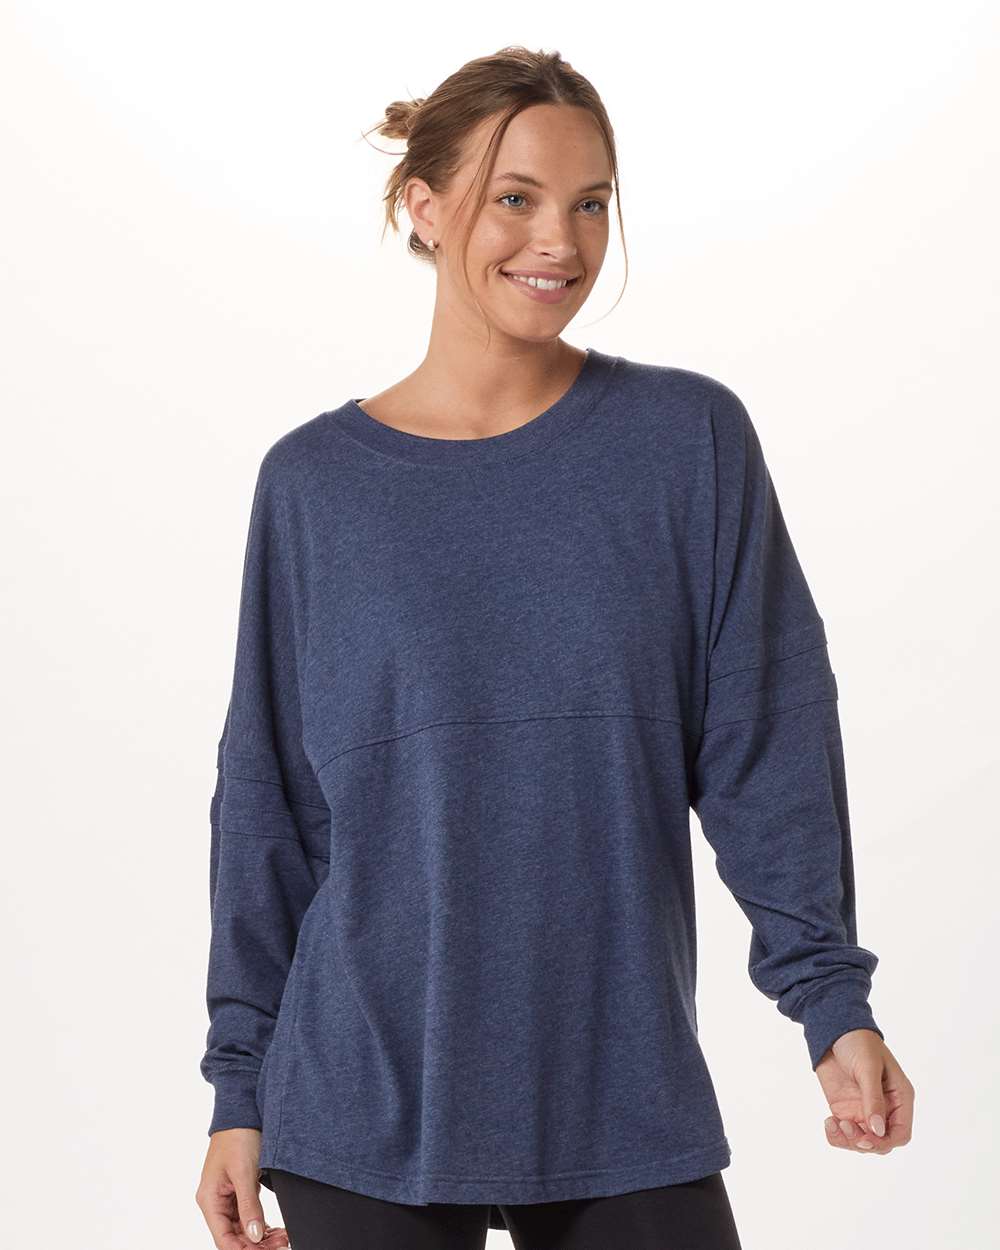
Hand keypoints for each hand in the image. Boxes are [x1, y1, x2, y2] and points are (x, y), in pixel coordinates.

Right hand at [196, 1128, 290, 1248]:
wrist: (242, 1111)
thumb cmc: (238, 1137)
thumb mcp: (244, 1172)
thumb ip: (249, 1205)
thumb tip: (254, 1236)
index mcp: (210, 1199)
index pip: (223, 1238)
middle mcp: (216, 1202)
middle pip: (234, 1236)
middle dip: (257, 1245)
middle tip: (282, 1245)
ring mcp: (227, 1197)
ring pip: (243, 1228)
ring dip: (261, 1237)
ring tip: (283, 1238)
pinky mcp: (239, 1191)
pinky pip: (248, 1216)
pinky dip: (261, 1225)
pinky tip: (275, 1230)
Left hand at [815, 1029, 913, 1155]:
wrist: (833, 1029)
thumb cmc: (858, 1042)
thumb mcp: (868, 1068)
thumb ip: (873, 1099)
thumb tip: (878, 1131)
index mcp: (899, 1098)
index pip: (901, 1133)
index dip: (885, 1142)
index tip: (866, 1138)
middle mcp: (885, 1109)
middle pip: (882, 1142)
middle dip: (865, 1143)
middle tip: (846, 1128)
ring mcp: (864, 1110)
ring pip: (863, 1142)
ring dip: (848, 1140)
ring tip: (833, 1123)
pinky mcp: (846, 1110)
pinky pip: (844, 1133)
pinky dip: (836, 1135)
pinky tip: (828, 1122)